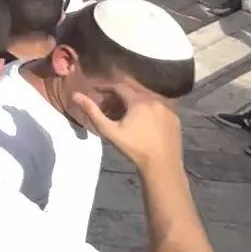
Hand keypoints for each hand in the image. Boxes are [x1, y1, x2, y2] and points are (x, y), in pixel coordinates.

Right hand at [69, 86, 183, 172]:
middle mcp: (154, 101)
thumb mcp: (109, 130)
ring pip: (146, 100)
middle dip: (119, 97)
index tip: (97, 92)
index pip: (119, 87)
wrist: (162, 164)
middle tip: (108, 107)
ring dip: (134, 104)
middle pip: (133, 92)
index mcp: (138, 101)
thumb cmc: (133, 147)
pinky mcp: (175, 118)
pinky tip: (142, 124)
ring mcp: (167, 109)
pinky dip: (147, 111)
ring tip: (125, 116)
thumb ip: (92, 111)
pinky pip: (157, 109)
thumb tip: (76, 95)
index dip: (106, 88)